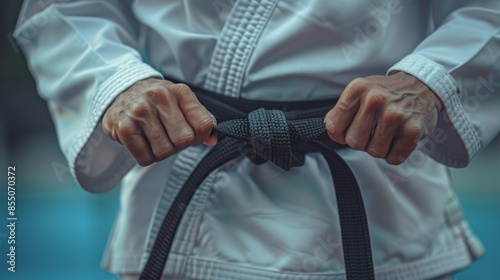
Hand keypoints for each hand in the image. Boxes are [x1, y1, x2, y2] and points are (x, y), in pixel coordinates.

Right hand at [102, 78, 216, 165]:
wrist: (123, 89)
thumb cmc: (158, 101)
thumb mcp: (182, 102)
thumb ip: (200, 119)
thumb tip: (213, 140)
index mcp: (180, 91)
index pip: (203, 124)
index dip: (201, 137)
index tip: (192, 135)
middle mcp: (160, 97)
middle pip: (183, 140)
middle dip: (179, 145)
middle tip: (170, 137)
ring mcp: (140, 111)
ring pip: (164, 151)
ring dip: (162, 152)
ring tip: (155, 138)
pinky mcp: (124, 127)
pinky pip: (145, 158)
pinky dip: (146, 157)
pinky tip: (143, 142)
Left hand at [324, 72, 442, 164]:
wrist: (419, 85)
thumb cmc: (385, 93)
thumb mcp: (359, 91)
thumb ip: (341, 110)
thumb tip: (331, 129)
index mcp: (357, 89)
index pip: (334, 127)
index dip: (340, 135)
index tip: (350, 129)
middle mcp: (375, 99)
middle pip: (354, 142)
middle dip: (362, 141)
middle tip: (372, 130)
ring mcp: (395, 114)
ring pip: (374, 152)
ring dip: (379, 147)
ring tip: (386, 132)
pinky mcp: (413, 129)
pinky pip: (394, 158)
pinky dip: (395, 154)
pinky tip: (398, 138)